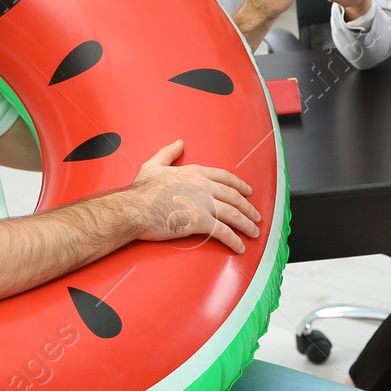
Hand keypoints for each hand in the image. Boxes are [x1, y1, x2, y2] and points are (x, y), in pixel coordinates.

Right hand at [123, 140, 260, 253]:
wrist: (134, 208)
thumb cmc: (141, 191)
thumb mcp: (154, 165)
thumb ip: (169, 153)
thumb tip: (179, 143)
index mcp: (195, 173)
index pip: (225, 177)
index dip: (240, 185)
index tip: (248, 192)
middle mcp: (204, 186)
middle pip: (234, 196)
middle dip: (248, 207)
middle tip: (256, 215)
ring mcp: (204, 204)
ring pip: (233, 214)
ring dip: (247, 224)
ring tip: (254, 232)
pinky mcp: (200, 222)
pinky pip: (223, 232)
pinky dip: (234, 240)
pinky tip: (240, 247)